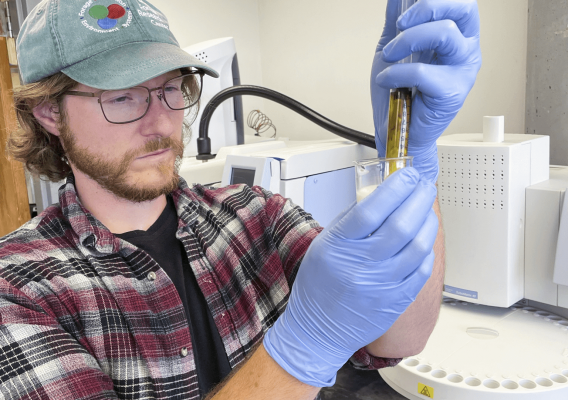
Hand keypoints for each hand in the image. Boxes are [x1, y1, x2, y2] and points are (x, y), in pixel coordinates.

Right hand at [263, 168, 437, 386]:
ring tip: (427, 210)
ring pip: (418, 246)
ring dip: (428, 221)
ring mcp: (382, 285)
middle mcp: (361, 265)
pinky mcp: (396, 300)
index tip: (407, 175)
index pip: (372, 209)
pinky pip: (421, 270)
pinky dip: (427, 249)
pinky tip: (424, 238)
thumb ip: (353, 221)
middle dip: (419, 198)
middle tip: (423, 187)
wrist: (320, 328)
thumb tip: (382, 196)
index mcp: (339, 246)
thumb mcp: (325, 244)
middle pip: (401, 225)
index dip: (395, 188)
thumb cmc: (319, 285)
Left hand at [371, 0, 481, 183]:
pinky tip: (387, 80)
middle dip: (426, 8)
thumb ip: (397, 21)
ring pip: (444, 33)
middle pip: (461, 8)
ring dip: (408, 39)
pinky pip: (422, 71)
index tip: (405, 10)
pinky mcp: (451, 93)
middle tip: (401, 25)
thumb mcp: (394, 48)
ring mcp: (462, 71)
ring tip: (390, 55)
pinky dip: (396, 73)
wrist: (396, 130)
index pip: (461, 2)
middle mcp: (466, 50)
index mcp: (458, 35)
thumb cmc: (399, 92)